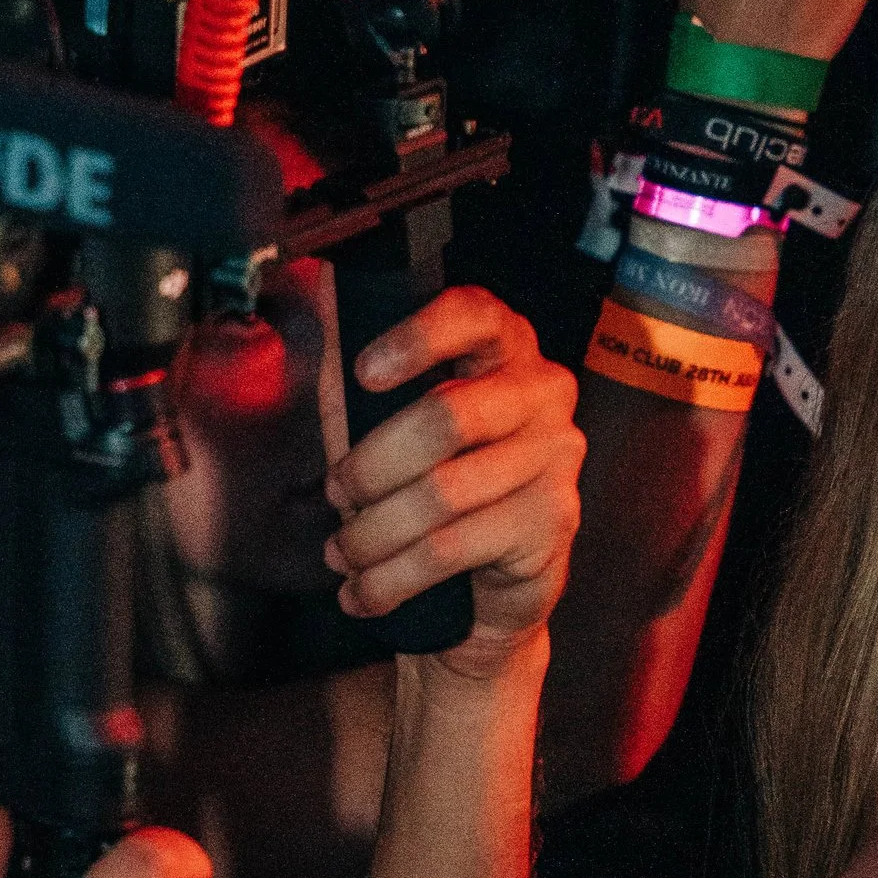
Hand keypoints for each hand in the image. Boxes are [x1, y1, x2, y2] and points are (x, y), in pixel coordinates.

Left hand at [323, 286, 581, 680]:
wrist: (477, 583)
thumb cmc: (420, 475)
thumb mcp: (374, 410)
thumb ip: (353, 352)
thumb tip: (321, 286)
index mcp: (502, 344)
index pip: (473, 315)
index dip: (417, 337)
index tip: (364, 373)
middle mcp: (542, 390)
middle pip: (448, 417)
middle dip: (371, 465)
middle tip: (336, 494)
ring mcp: (556, 456)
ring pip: (442, 494)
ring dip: (372, 533)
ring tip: (340, 553)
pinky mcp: (552, 521)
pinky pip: (453, 549)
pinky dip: (392, 577)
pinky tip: (363, 591)